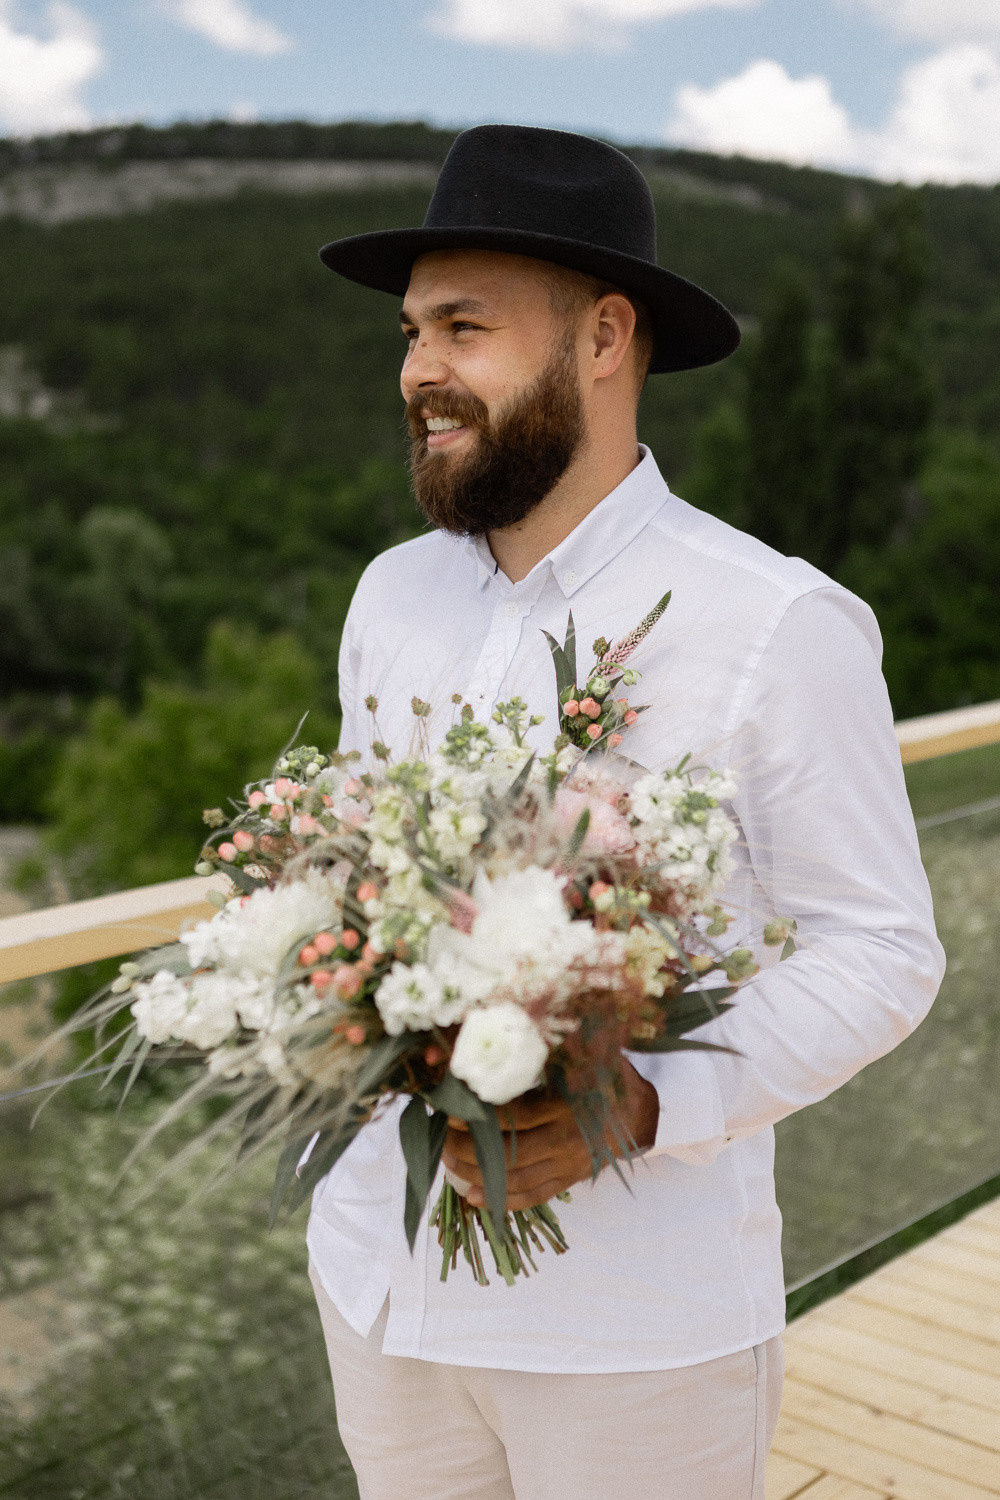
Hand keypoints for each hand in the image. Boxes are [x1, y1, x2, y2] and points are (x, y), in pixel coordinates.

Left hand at [441, 1059, 658, 1211]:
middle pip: (509, 1154)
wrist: (642, 1112)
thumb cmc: (604, 1073)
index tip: (450, 1110)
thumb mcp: (585, 1050)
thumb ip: (549, 1042)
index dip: (479, 1118)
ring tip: (448, 1164)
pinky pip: (534, 1196)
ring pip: (516, 1179)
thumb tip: (508, 1023)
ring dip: (478, 1175)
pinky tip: (474, 1197)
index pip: (515, 1117)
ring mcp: (568, 1164)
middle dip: (468, 1149)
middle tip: (440, 1139)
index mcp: (567, 1105)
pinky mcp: (569, 1179)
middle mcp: (566, 1139)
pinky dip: (502, 1200)